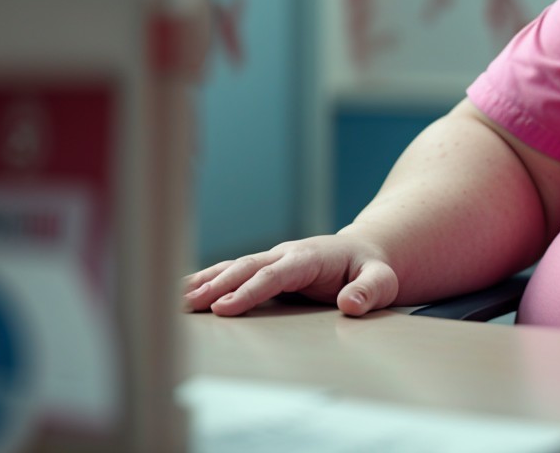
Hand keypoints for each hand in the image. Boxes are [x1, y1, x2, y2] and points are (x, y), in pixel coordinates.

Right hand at [183, 232, 398, 316]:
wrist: (365, 252)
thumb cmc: (372, 268)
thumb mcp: (382, 280)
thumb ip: (369, 290)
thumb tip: (351, 304)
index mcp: (310, 256)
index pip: (276, 274)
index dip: (250, 290)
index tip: (225, 308)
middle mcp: (286, 254)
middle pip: (247, 267)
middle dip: (218, 285)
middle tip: (190, 306)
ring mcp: (273, 259)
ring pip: (234, 266)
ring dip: (206, 281)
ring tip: (177, 300)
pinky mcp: (266, 268)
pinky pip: (234, 271)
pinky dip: (208, 279)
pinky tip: (184, 292)